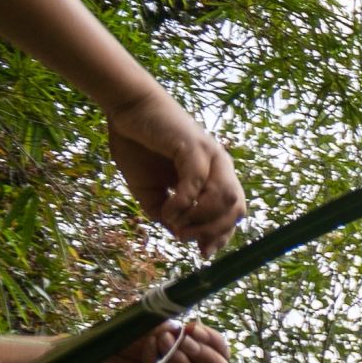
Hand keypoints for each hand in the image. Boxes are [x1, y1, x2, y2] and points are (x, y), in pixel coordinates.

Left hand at [75, 314, 233, 362]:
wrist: (80, 354)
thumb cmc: (117, 340)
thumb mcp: (148, 326)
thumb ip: (169, 326)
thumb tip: (185, 328)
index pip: (222, 359)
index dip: (216, 343)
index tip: (195, 326)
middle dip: (207, 356)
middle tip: (185, 336)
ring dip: (182, 361)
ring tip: (163, 340)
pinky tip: (146, 345)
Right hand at [104, 87, 242, 249]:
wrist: (126, 109)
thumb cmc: (137, 146)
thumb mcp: (150, 190)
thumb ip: (165, 212)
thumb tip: (179, 234)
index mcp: (215, 177)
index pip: (232, 213)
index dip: (222, 236)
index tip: (204, 253)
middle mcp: (220, 167)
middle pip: (235, 209)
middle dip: (214, 231)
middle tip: (186, 238)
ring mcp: (211, 156)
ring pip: (225, 198)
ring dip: (202, 219)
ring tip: (176, 225)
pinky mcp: (194, 147)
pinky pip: (198, 182)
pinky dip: (185, 203)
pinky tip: (168, 212)